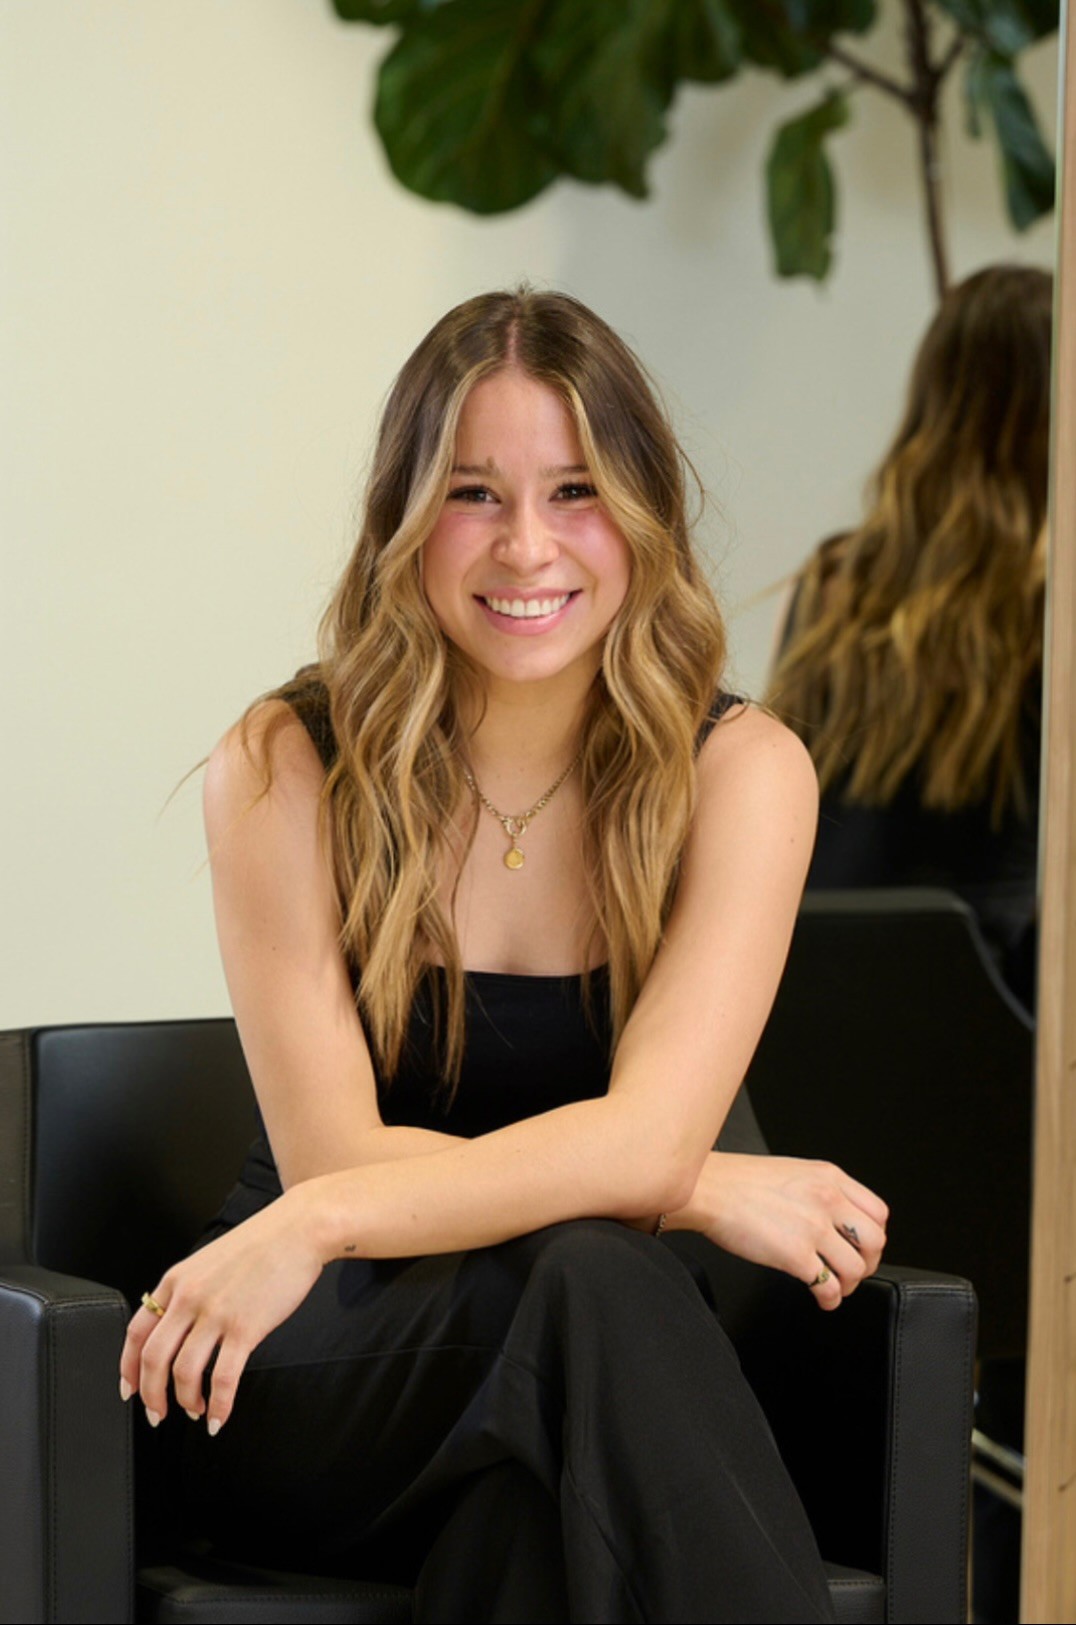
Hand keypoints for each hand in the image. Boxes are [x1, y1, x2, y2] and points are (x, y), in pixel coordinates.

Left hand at [119, 1185, 325, 1433]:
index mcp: (176, 1280)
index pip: (136, 1332)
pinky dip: (218, 1406)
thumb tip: (180, 1328)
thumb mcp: (209, 1260)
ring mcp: (216, 1313)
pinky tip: (220, 1417)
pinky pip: (223, 1378)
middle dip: (152, 1395)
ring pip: (184, 1372)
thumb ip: (189, 1290)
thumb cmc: (262, 1243)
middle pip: (153, 1358)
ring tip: (195, 1412)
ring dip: (185, 1402)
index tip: (130, 1390)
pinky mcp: (245, 1327)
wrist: (300, 1229)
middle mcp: (189, 1297)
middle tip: (158, 1414)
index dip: (128, 1368)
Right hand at [667, 1152, 887, 1309]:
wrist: (708, 1189)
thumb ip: (820, 1191)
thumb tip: (836, 1221)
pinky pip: (828, 1287)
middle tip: (851, 1271)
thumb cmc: (737, 1181)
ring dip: (848, 1285)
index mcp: (829, 1177)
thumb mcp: (792, 1172)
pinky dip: (829, 1300)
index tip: (862, 1247)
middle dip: (867, 1263)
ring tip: (834, 1288)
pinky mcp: (795, 1255)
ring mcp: (813, 1227)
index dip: (873, 1236)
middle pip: (875, 1241)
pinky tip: (821, 1300)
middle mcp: (827, 1199)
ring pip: (856, 1268)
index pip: (878, 1212)